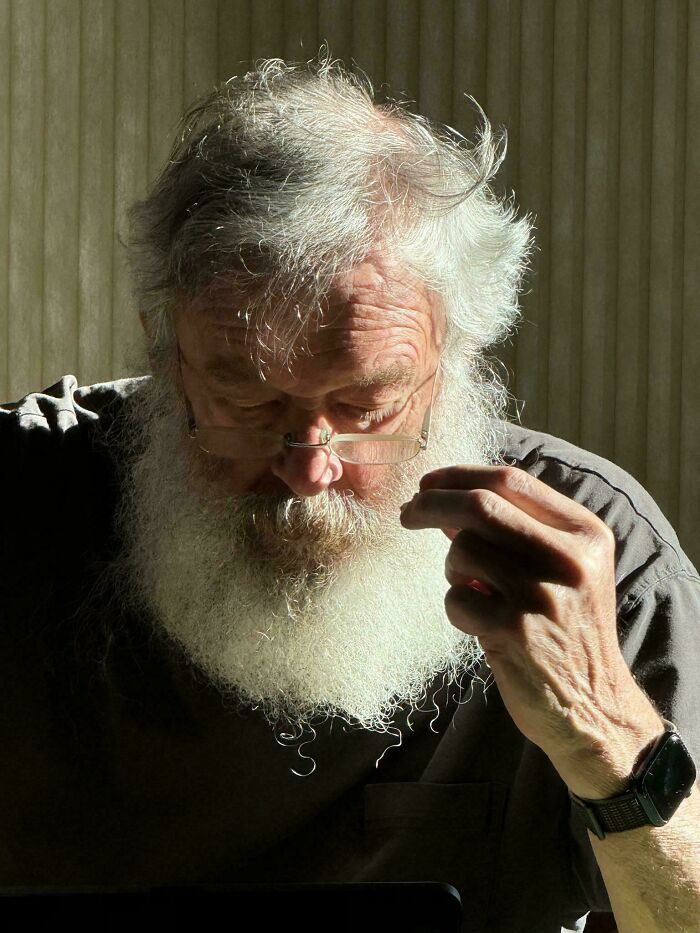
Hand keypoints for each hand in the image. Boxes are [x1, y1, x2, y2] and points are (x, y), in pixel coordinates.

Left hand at [399, 464, 656, 775]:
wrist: (592, 707)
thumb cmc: (566, 630)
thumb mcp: (558, 570)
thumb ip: (513, 530)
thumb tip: (448, 499)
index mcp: (585, 533)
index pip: (510, 480)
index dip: (458, 475)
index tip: (427, 483)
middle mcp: (569, 558)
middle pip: (479, 505)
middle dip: (431, 503)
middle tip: (407, 513)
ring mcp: (543, 594)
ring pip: (462, 550)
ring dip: (452, 569)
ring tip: (475, 591)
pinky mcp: (516, 632)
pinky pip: (455, 599)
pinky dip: (456, 608)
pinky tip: (481, 625)